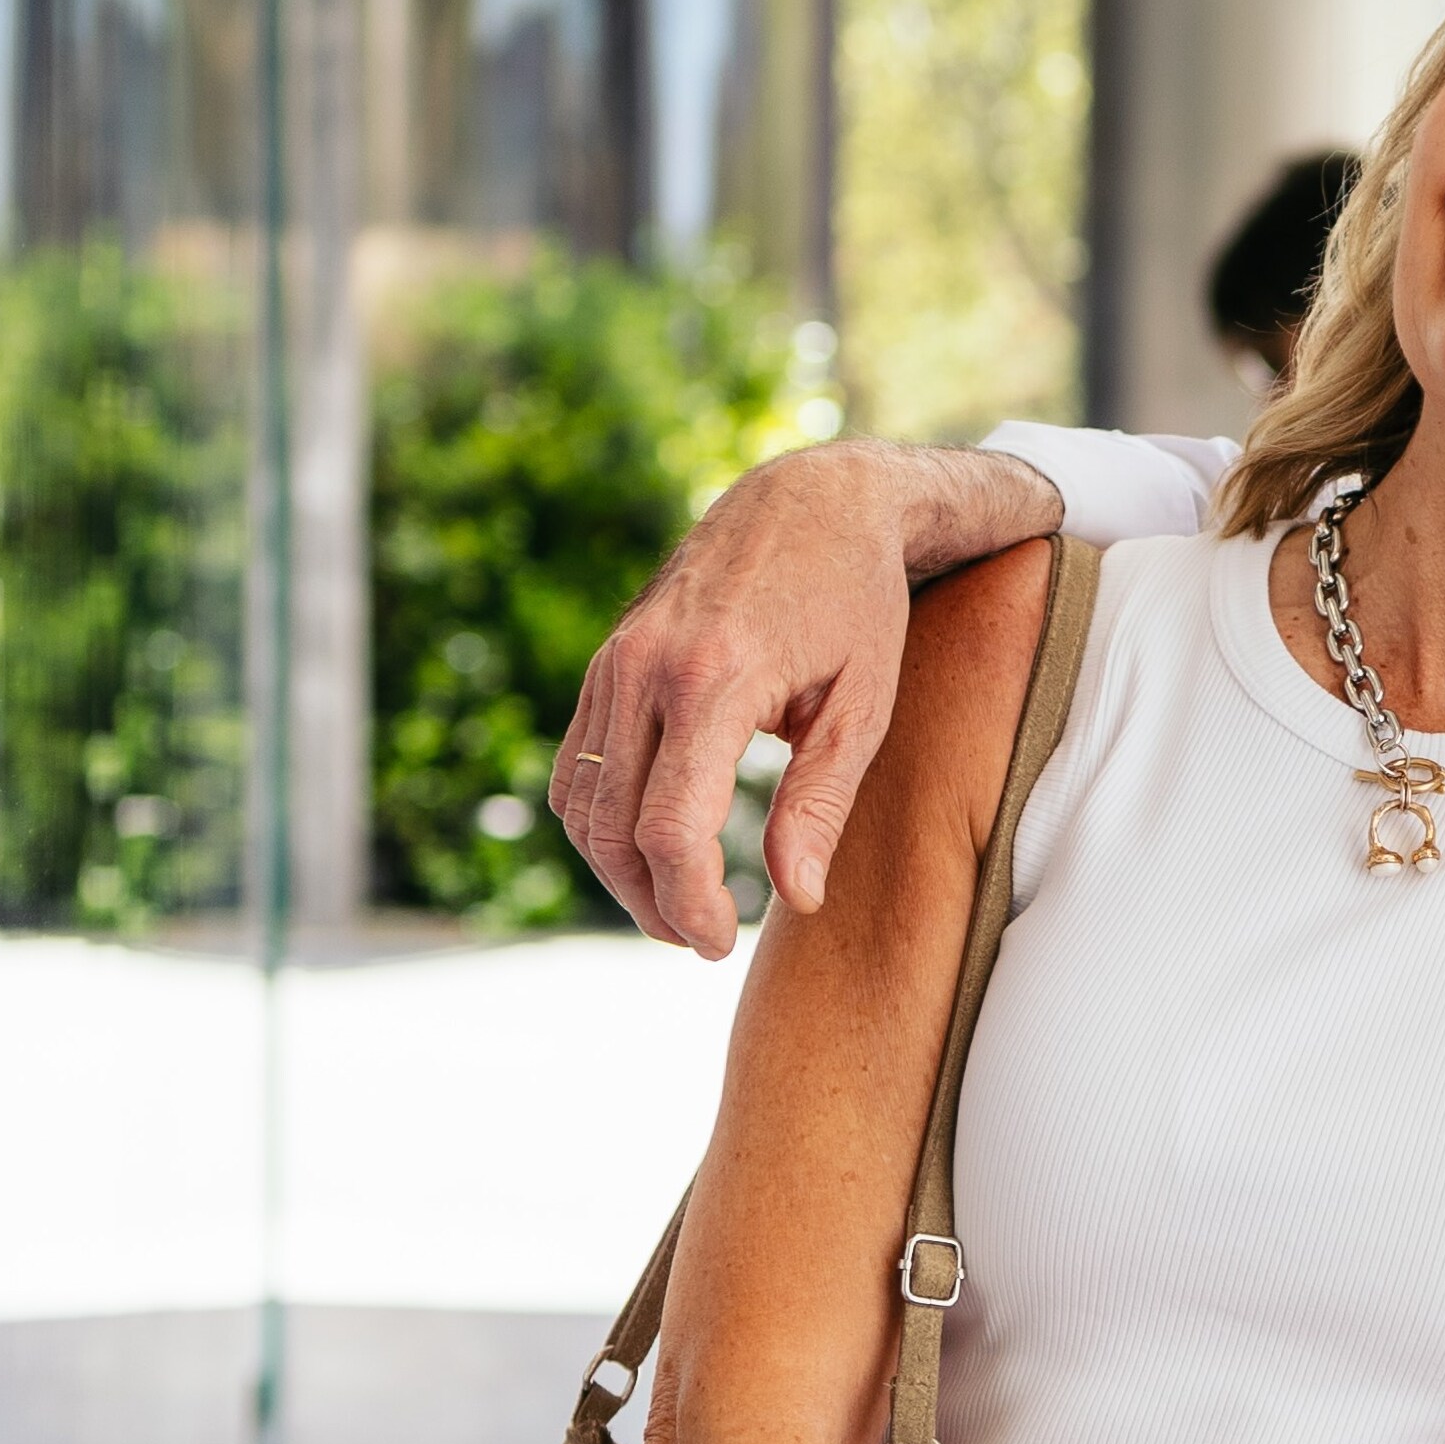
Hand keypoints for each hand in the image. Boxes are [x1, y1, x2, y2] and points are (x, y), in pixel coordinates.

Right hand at [557, 440, 1062, 955]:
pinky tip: (649, 849)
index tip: (723, 942)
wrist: (813, 501)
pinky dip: (600, 820)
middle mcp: (646, 667)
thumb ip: (822, 803)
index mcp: (716, 677)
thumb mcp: (864, 704)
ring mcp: (614, 660)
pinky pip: (580, 762)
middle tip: (704, 942)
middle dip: (653, 901)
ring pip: (583, 801)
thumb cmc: (858, 601)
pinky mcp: (606, 661)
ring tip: (678, 908)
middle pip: (614, 827)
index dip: (690, 902)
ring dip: (618, 871)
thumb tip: (799, 898)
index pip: (670, 827)